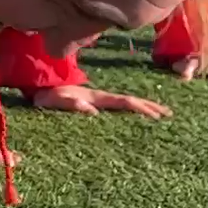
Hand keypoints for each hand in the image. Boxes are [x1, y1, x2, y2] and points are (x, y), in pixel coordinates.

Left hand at [31, 84, 171, 119]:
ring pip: (126, 103)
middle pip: (130, 100)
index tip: (157, 116)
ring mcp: (98, 100)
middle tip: (170, 115)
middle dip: (150, 106)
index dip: (140, 108)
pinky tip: (138, 119)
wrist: (38, 88)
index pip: (123, 102)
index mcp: (96, 97)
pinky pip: (117, 108)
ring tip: (163, 115)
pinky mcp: (94, 104)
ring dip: (144, 107)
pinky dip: (131, 111)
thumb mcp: (55, 101)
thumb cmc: (46, 97)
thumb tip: (92, 112)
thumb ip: (71, 104)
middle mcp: (100, 97)